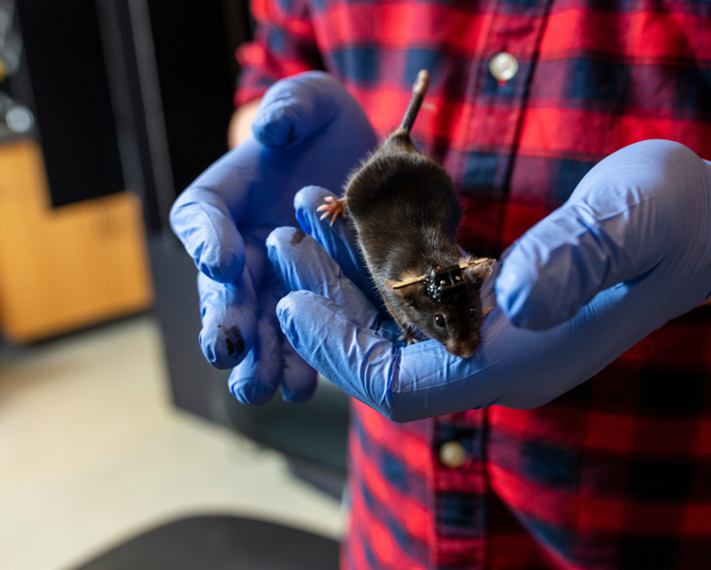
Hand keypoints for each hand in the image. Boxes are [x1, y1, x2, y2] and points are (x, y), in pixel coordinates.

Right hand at [169, 72, 376, 404]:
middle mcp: (240, 246)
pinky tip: (303, 386)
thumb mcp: (314, 103)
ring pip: (254, 325)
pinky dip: (300, 361)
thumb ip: (291, 108)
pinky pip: (300, 336)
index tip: (223, 258)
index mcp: (225, 197)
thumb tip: (269, 128)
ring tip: (260, 387)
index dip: (206, 238)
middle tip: (226, 348)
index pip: (200, 216)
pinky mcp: (311, 302)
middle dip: (222, 319)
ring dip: (256, 358)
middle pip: (220, 287)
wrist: (370, 166)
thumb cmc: (327, 127)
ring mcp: (274, 281)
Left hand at [268, 140, 710, 420]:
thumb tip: (513, 297)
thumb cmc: (672, 219)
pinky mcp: (488, 309)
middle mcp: (499, 361)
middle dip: (326, 307)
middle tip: (283, 242)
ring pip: (391, 328)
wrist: (695, 226)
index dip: (344, 353)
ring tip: (304, 219)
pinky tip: (350, 224)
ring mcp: (492, 339)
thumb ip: (578, 256)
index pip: (407, 386)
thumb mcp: (634, 219)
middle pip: (384, 358)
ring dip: (342, 279)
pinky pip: (413, 302)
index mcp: (526, 360)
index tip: (295, 303)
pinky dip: (373, 267)